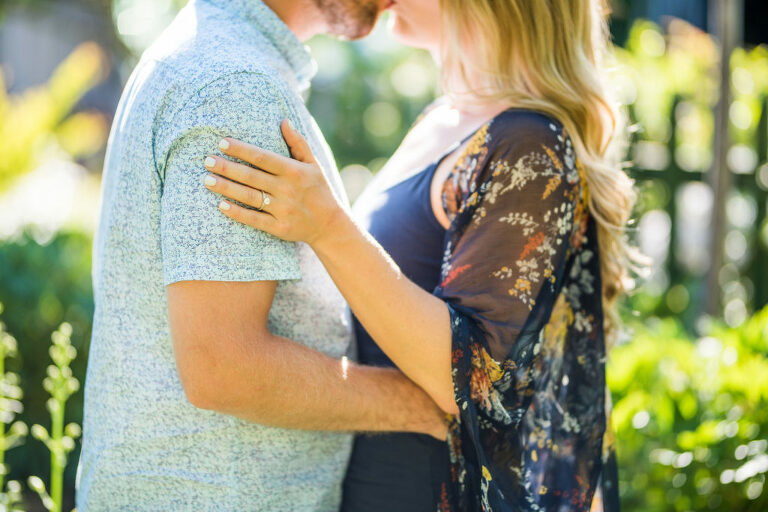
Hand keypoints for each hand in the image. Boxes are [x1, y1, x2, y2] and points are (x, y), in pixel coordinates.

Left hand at [203, 120, 344, 245]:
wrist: (330, 225)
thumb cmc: (319, 190)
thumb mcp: (313, 165)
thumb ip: (298, 143)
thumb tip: (283, 121)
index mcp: (294, 172)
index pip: (262, 157)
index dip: (241, 149)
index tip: (222, 142)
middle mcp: (287, 190)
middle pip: (251, 176)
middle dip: (227, 167)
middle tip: (206, 160)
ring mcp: (283, 210)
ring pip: (249, 197)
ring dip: (226, 188)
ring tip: (207, 180)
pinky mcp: (279, 228)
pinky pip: (254, 219)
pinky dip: (237, 212)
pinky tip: (221, 205)